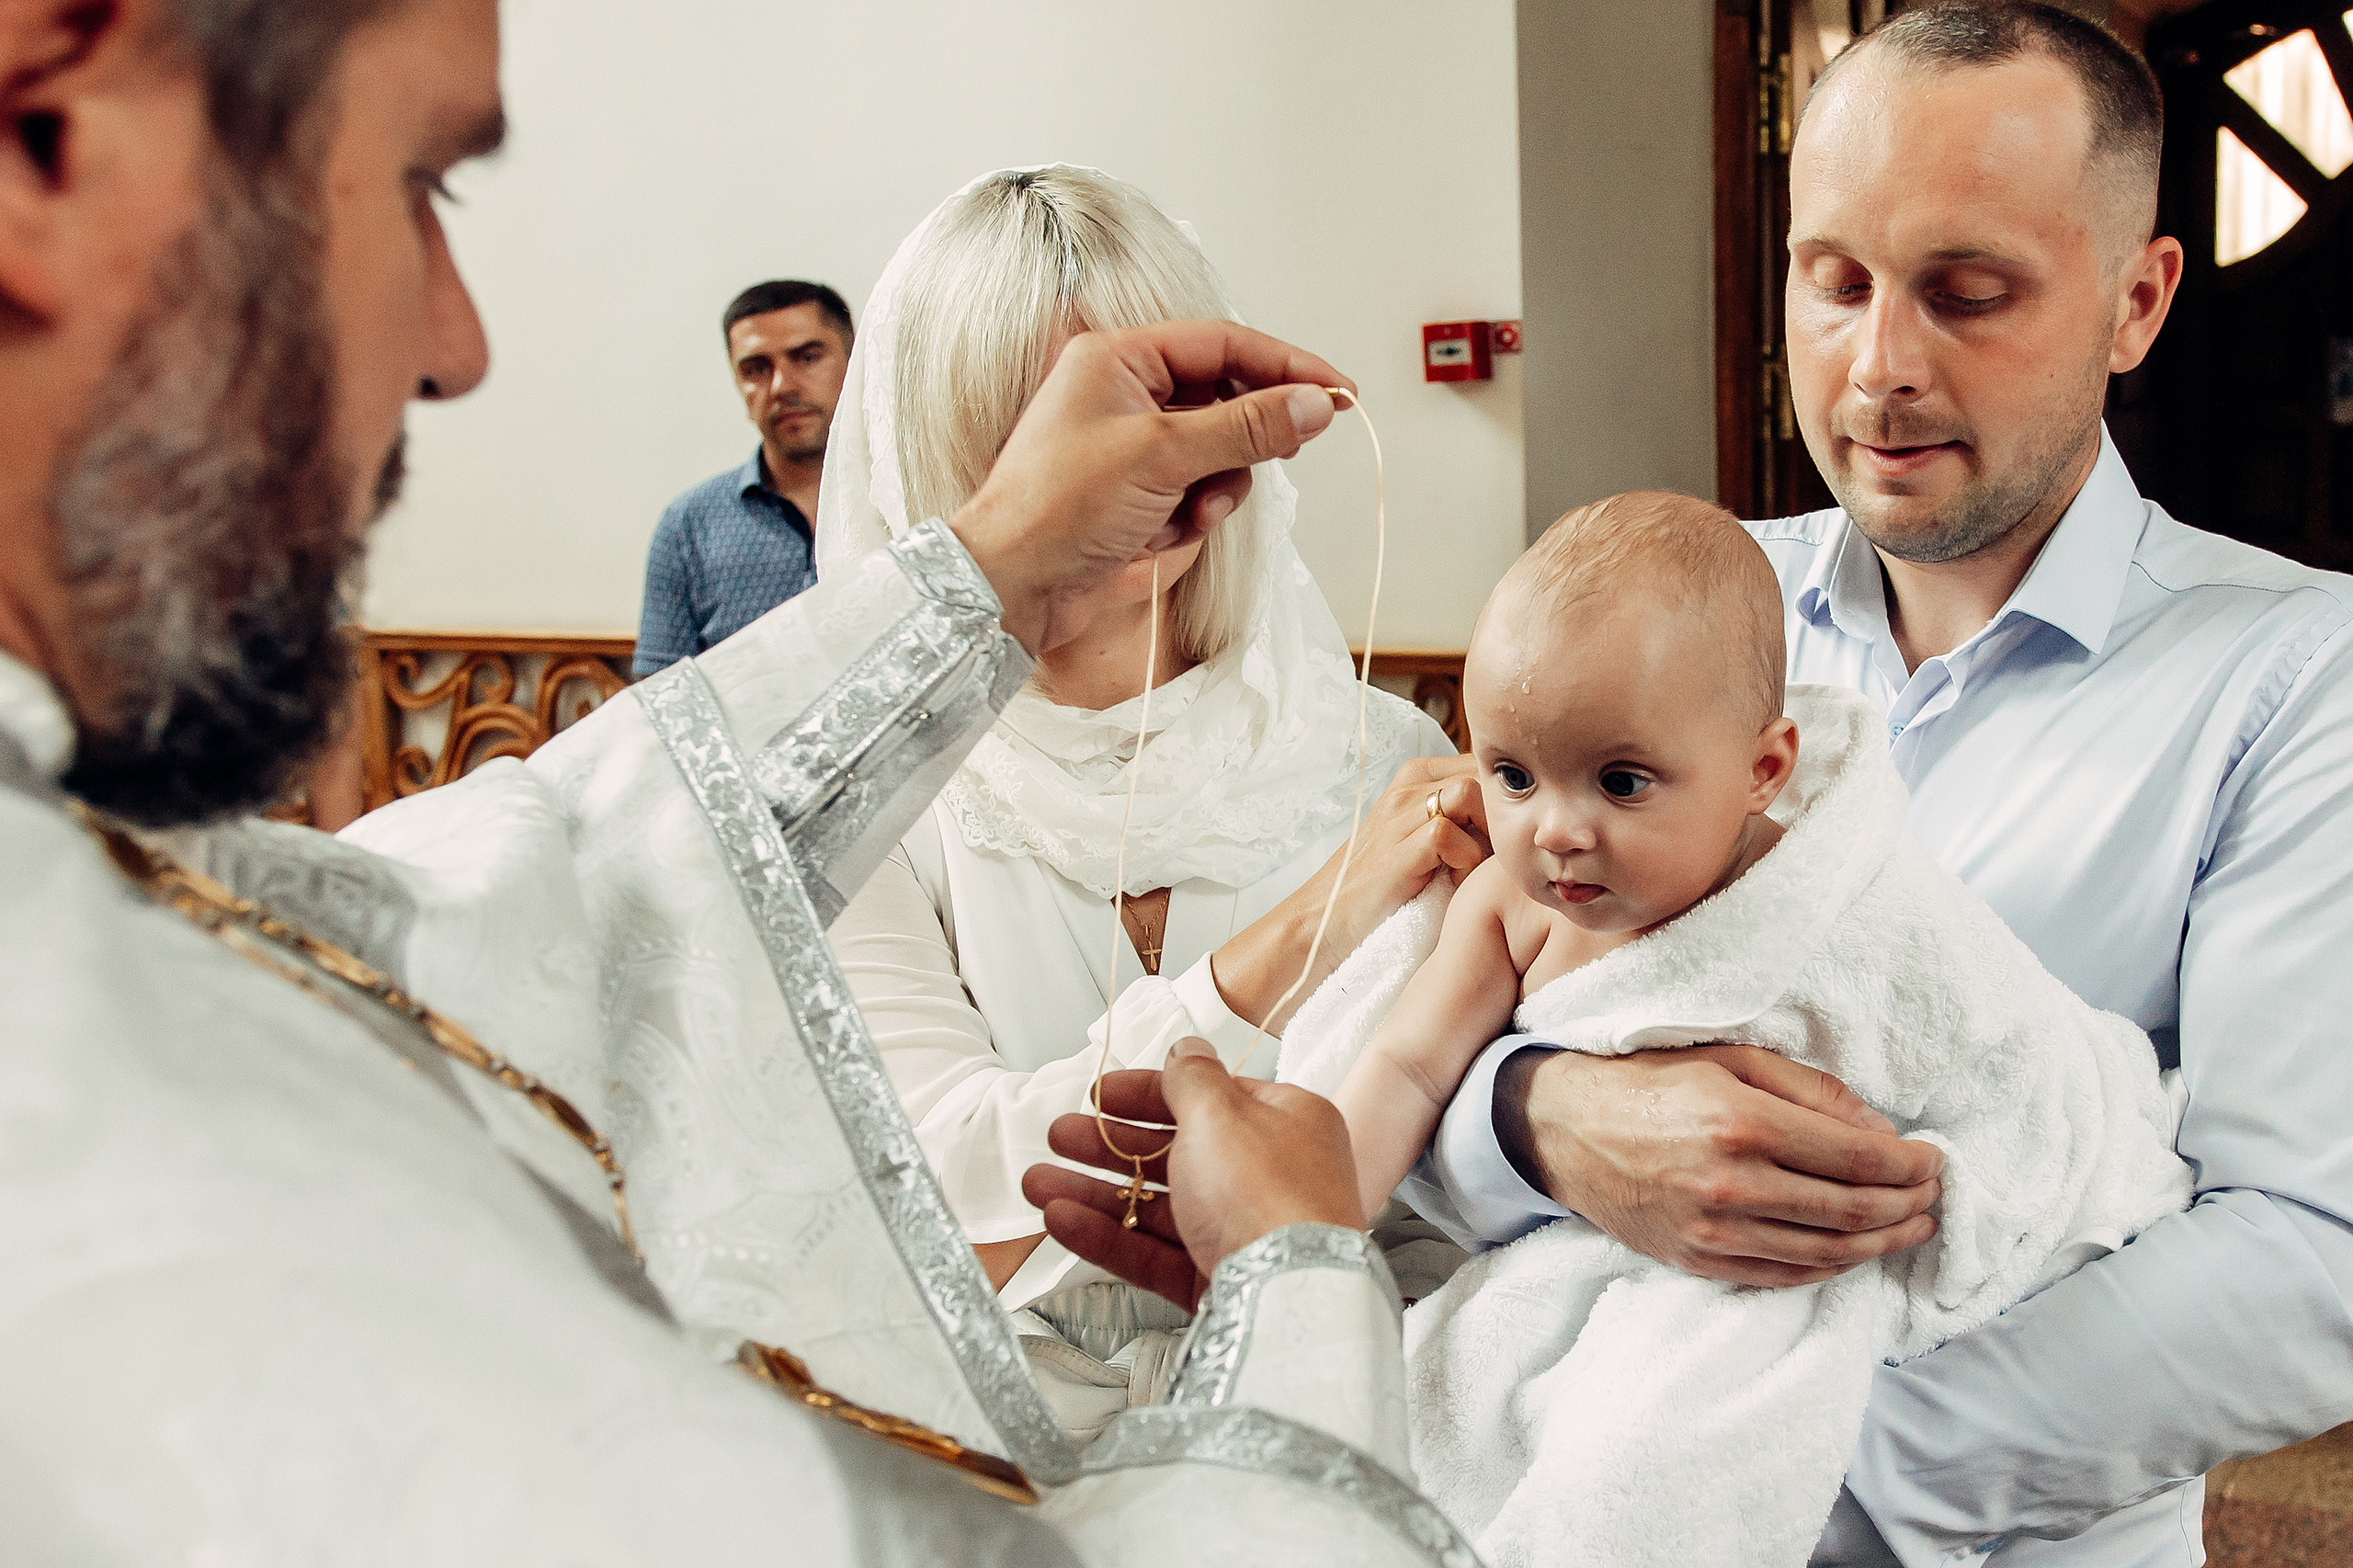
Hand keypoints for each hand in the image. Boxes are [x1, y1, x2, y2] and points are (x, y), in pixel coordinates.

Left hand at [950, 322, 1348, 653]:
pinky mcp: (1137, 495)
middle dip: (1248, 435)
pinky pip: (1197, 493)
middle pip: (1226, 397)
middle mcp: (1125, 394)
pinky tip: (1161, 535)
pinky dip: (1192, 515)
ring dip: (1218, 486)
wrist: (1013, 585)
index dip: (1285, 364)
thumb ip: (1245, 426)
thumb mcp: (1163, 454)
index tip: (1337, 391)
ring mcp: (1132, 447)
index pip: (1223, 344)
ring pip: (1219, 452)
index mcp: (1118, 358)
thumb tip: (1313, 404)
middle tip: (1289, 449)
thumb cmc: (1059, 506)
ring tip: (1192, 513)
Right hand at [1021, 1041, 1361, 1310]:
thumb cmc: (1267, 1194)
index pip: (1207, 1097)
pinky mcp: (1218, 1281)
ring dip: (1093, 1193)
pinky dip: (1106, 1236)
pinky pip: (1153, 1253)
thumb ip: (1191, 1078)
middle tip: (1060, 1137)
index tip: (1098, 1094)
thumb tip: (1186, 1046)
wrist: (1289, 1292)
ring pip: (1156, 1207)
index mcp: (1284, 1124)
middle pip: (1174, 1152)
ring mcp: (1242, 1233)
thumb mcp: (1220, 1113)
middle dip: (1107, 1145)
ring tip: (1038, 1184)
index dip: (1147, 1092)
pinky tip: (1062, 1220)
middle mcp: (1268, 1177)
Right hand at [1212, 755, 1488, 1030]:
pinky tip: (1454, 883)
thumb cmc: (1387, 884)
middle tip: (1491, 857)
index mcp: (1418, 776)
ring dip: (1483, 835)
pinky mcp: (1398, 846)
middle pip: (1484, 773)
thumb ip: (1467, 818)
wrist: (1326, 919)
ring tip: (1472, 868)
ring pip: (1471, 794)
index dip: (1505, 799)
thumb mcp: (1428, 838)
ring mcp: (1401, 812)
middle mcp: (1410, 785)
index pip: (1484, 764)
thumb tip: (1524, 818)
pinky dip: (1463, 861)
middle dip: (1500, 816)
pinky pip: (1449, 834)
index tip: (1502, 838)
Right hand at [1500, 1043, 1944, 1287]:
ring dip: (1882, 1243)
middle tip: (1934, 1196)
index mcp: (1741, 1122)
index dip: (1910, 1165)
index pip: (1857, 1157)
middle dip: (1907, 1205)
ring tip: (1912, 1227)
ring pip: (1826, 1252)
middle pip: (1851, 1210)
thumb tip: (1882, 1132)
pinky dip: (1831, 1266)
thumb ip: (1810, 1091)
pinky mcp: (1697, 1260)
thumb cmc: (1650, 1080)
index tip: (1935, 1159)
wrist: (1563, 1127)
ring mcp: (1713, 1231)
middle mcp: (1730, 1184)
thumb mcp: (1730, 1057)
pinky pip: (1784, 1274)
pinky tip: (1855, 1250)